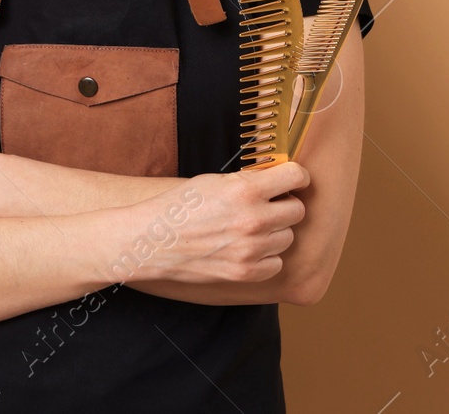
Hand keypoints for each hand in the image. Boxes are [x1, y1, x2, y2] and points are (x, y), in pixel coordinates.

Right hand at [124, 162, 309, 285]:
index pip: (295, 176)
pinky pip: (276, 263)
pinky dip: (266, 257)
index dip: (296, 177)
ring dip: (275, 232)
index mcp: (245, 189)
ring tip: (250, 228)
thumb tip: (278, 180)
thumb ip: (249, 181)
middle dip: (284, 205)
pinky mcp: (245, 272)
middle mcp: (253, 220)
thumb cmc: (179, 206)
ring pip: (288, 237)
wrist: (151, 241)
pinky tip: (246, 248)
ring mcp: (251, 249)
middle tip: (267, 206)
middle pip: (297, 210)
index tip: (292, 180)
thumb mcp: (214, 181)